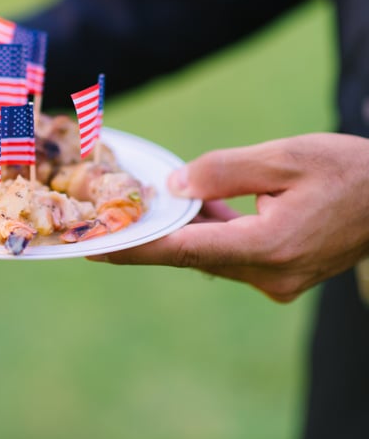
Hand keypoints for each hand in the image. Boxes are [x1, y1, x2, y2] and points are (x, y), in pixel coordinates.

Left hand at [88, 133, 368, 302]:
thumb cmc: (350, 172)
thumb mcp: (286, 157)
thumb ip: (223, 171)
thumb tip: (174, 187)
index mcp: (269, 246)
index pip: (183, 249)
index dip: (136, 247)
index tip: (94, 247)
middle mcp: (268, 275)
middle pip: (192, 253)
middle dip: (152, 234)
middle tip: (109, 219)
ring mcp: (276, 281)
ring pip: (210, 254)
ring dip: (184, 230)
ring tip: (152, 204)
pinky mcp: (281, 277)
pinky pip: (231, 255)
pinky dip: (211, 233)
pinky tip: (199, 206)